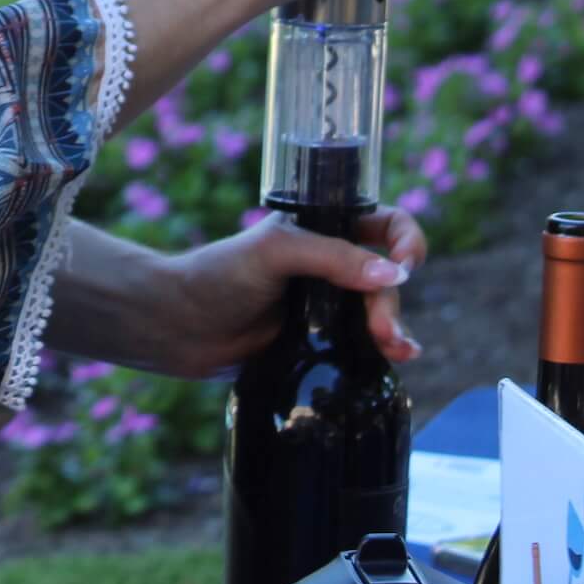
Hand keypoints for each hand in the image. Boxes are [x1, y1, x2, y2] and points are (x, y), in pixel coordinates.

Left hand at [145, 206, 428, 379]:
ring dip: (394, 328)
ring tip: (395, 349)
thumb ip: (332, 257)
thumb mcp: (274, 253)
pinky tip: (396, 358)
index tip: (405, 265)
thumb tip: (391, 275)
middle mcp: (331, 263)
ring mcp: (326, 304)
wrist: (179, 327)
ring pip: (379, 312)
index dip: (404, 240)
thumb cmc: (218, 275)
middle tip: (382, 330)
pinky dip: (384, 349)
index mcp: (322, 228)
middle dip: (390, 301)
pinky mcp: (319, 341)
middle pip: (386, 277)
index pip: (383, 224)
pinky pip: (362, 343)